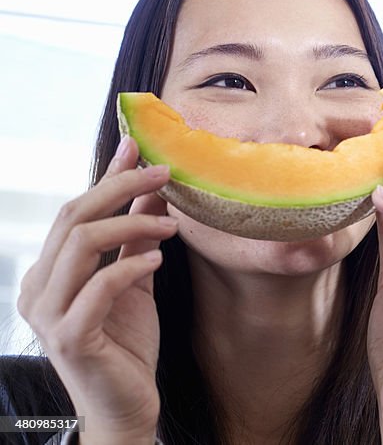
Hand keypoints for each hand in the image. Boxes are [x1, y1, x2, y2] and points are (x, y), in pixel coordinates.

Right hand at [17, 137, 178, 443]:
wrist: (126, 406)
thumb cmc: (126, 344)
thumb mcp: (135, 279)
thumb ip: (136, 237)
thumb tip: (153, 189)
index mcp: (50, 271)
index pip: (76, 210)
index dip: (108, 175)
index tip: (137, 146)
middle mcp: (39, 287)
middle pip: (74, 217)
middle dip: (121, 187)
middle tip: (165, 173)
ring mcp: (49, 313)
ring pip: (82, 243)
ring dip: (132, 223)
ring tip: (172, 225)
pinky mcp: (71, 336)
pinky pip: (100, 285)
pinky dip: (132, 264)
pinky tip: (158, 259)